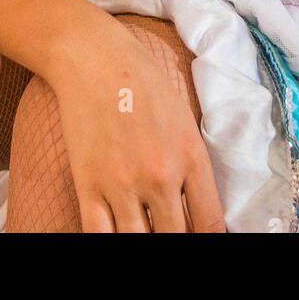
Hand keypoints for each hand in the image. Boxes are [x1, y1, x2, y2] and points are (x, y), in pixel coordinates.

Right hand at [50, 25, 226, 232]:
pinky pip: (99, 237)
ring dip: (143, 239)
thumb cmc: (140, 78)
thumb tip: (195, 208)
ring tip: (142, 226)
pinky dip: (109, 241)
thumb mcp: (183, 117)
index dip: (208, 239)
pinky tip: (116, 229)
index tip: (199, 235)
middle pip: (175, 239)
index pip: (210, 224)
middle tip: (167, 227)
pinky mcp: (88, 185)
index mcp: (190, 156)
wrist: (93, 56)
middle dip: (175, 238)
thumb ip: (192, 165)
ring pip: (138, 243)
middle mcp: (160, 176)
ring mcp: (122, 184)